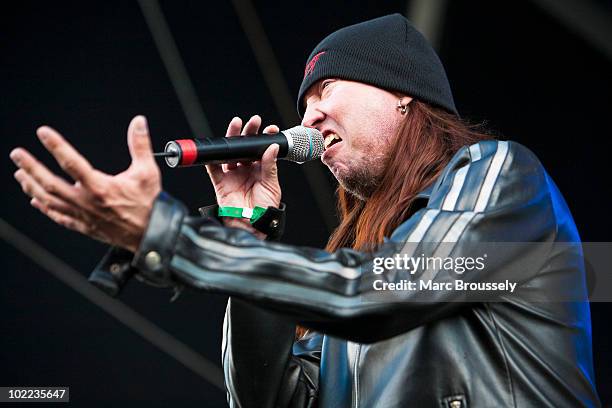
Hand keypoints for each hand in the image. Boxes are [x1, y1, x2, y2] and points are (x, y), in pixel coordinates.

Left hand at [10, 116, 160, 251]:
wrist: (152, 234)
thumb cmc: (150, 205)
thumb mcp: (148, 172)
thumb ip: (140, 145)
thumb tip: (138, 123)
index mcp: (100, 188)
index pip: (72, 162)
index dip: (55, 145)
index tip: (43, 133)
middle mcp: (87, 202)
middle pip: (51, 183)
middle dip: (31, 167)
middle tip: (17, 155)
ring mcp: (83, 216)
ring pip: (50, 201)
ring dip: (32, 186)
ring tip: (20, 174)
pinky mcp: (84, 226)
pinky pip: (58, 217)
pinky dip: (45, 209)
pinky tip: (36, 200)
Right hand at [205, 115, 280, 235]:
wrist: (252, 225)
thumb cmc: (265, 208)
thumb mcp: (272, 185)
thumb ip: (270, 166)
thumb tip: (272, 146)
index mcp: (261, 169)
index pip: (262, 149)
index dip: (265, 138)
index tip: (270, 129)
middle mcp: (246, 169)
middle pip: (245, 147)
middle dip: (248, 133)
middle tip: (254, 122)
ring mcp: (232, 175)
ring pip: (230, 152)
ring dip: (232, 139)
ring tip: (236, 125)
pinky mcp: (220, 182)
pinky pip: (213, 168)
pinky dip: (211, 158)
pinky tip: (216, 147)